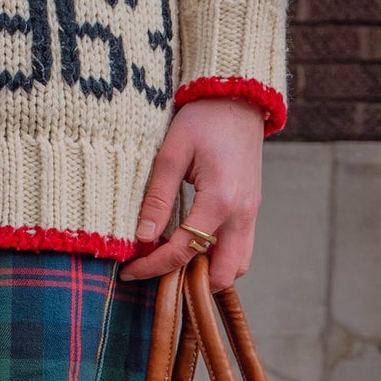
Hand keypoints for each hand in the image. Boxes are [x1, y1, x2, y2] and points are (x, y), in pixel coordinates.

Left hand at [120, 96, 265, 289]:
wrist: (240, 97)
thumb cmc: (204, 119)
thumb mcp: (172, 153)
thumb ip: (157, 198)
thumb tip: (142, 238)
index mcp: (220, 200)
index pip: (184, 251)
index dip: (153, 266)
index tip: (128, 271)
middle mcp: (242, 214)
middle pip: (223, 275)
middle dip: (190, 283)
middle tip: (157, 271)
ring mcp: (251, 214)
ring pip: (237, 266)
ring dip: (208, 272)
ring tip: (175, 260)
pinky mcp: (252, 210)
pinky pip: (240, 249)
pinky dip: (218, 257)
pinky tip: (192, 246)